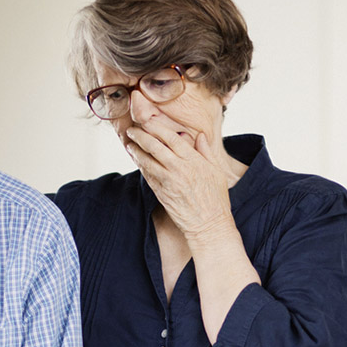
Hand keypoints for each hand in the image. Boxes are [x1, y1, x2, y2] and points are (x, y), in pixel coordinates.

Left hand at [124, 117, 235, 242]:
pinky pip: (148, 176)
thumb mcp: (217, 171)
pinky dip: (141, 167)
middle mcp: (179, 169)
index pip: (171, 137)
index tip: (147, 121)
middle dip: (140, 136)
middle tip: (132, 129)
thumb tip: (200, 136)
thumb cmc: (216, 199)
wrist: (209, 225)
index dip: (156, 127)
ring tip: (129, 144)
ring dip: (136, 151)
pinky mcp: (161, 194)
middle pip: (154, 147)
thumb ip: (206, 151)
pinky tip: (137, 161)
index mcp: (193, 160)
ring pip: (147, 161)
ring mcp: (168, 182)